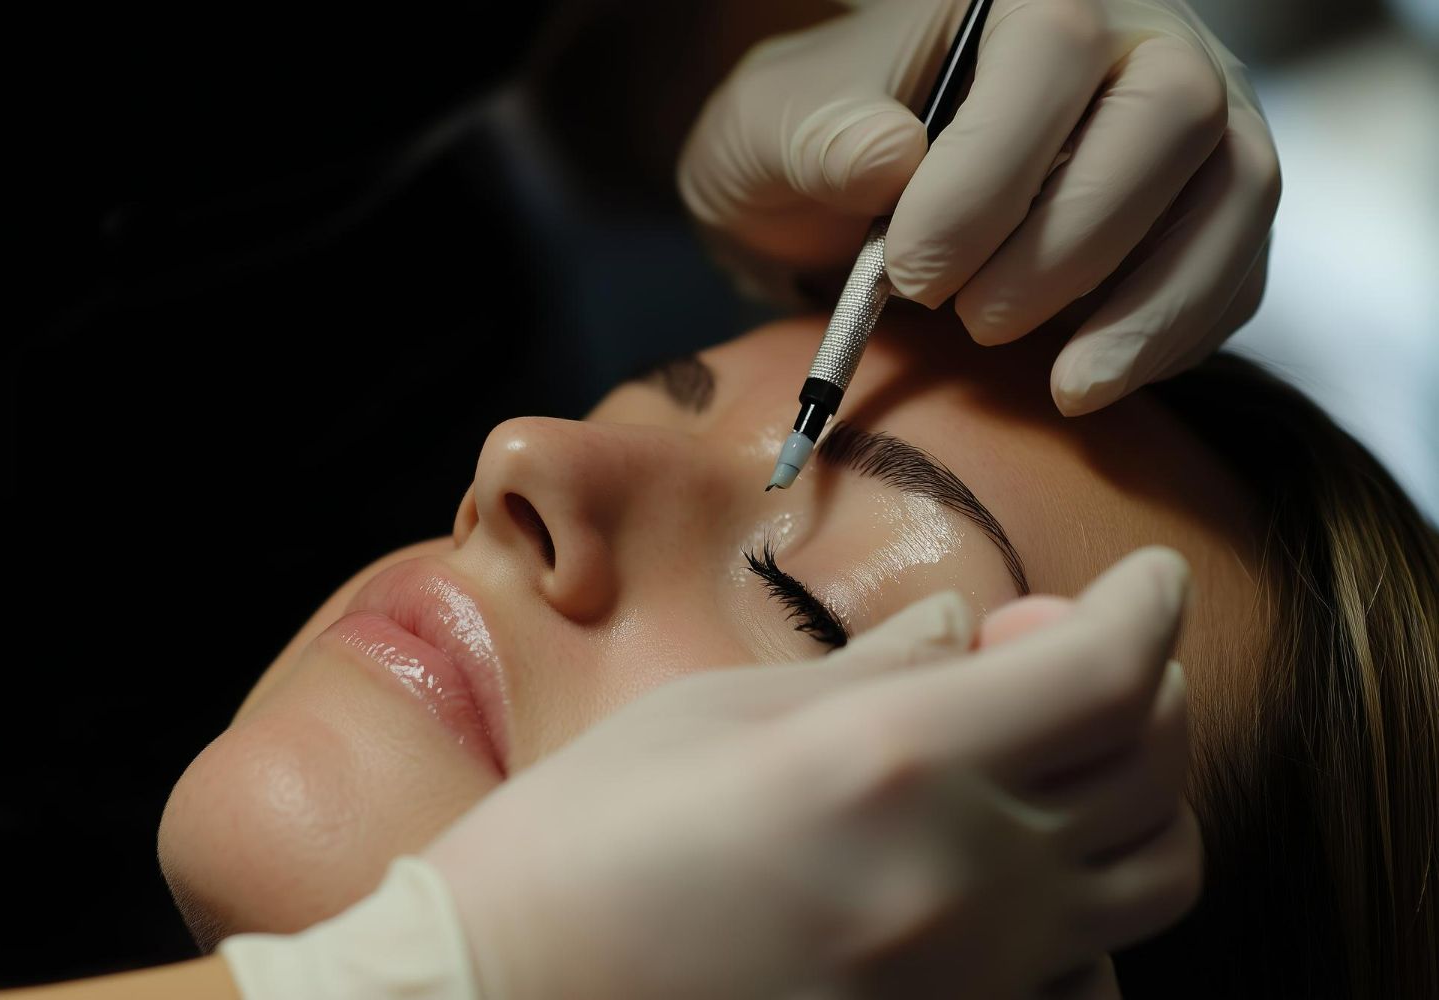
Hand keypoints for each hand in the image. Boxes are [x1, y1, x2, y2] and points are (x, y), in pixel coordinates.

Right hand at [427, 548, 1201, 999]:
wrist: (513, 999)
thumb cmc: (586, 839)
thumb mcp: (716, 710)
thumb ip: (870, 669)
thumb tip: (964, 632)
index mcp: (893, 759)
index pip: (1106, 668)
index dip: (1148, 605)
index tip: (1149, 577)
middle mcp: (962, 874)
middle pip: (1152, 763)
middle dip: (1146, 683)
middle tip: (1064, 651)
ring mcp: (970, 977)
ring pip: (1154, 877)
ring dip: (1137, 796)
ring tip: (1053, 762)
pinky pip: (1091, 978)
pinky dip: (1089, 914)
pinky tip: (1012, 882)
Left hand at [679, 0, 1280, 415]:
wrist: (845, 200)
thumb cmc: (814, 147)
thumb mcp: (770, 131)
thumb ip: (818, 138)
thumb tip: (893, 157)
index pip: (1053, 47)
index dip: (989, 174)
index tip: (911, 272)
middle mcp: (1134, 35)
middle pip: (1171, 113)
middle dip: (1071, 242)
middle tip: (974, 321)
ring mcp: (1192, 118)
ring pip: (1236, 190)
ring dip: (1152, 305)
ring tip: (1064, 386)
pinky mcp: (1210, 206)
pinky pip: (1239, 265)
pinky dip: (1179, 334)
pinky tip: (1095, 377)